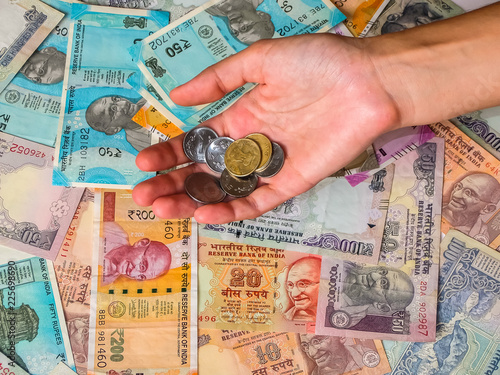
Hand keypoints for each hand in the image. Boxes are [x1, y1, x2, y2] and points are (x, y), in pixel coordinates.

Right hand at [132, 33, 399, 222]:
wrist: (367, 80)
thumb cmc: (318, 63)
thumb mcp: (261, 60)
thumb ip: (219, 79)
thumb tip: (176, 96)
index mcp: (241, 118)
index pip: (196, 142)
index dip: (168, 153)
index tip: (142, 163)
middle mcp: (252, 146)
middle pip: (204, 172)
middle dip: (172, 184)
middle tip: (142, 196)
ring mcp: (271, 166)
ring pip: (225, 191)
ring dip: (192, 201)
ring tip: (161, 209)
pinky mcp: (293, 182)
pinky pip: (258, 202)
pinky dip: (231, 210)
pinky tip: (203, 214)